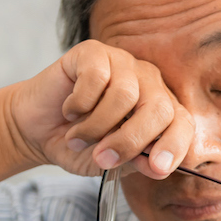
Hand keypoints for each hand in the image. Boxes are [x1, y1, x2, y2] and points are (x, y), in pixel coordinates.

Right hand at [8, 40, 194, 178]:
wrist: (37, 131)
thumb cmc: (79, 146)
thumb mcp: (110, 164)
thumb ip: (136, 162)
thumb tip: (157, 165)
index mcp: (160, 110)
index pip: (183, 123)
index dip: (175, 145)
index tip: (157, 168)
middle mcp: (148, 83)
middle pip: (158, 108)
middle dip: (130, 140)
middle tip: (102, 158)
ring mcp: (122, 63)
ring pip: (125, 95)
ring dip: (96, 126)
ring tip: (78, 137)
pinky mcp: (94, 52)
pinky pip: (96, 77)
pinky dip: (79, 103)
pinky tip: (70, 109)